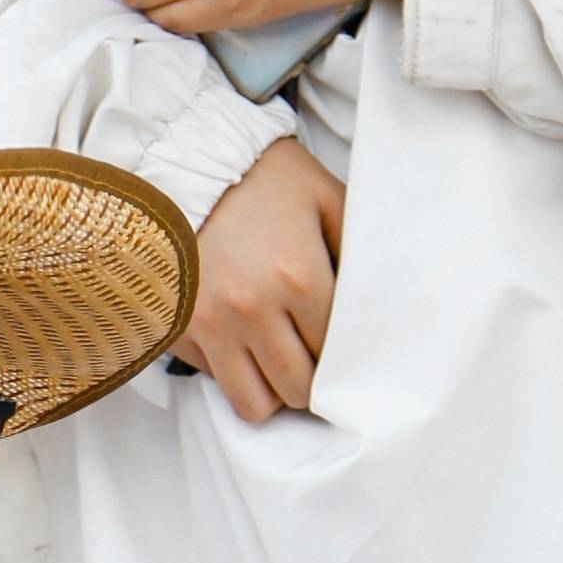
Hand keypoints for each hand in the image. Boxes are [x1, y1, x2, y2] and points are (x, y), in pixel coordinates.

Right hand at [187, 137, 344, 420]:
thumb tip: (386, 301)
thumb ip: (359, 250)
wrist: (183, 158)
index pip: (337, 356)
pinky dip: (229, 369)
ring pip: (254, 404)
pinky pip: (213, 378)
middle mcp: (254, 310)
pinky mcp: (176, 327)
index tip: (344, 350)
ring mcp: (210, 323)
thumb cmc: (263, 177)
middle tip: (313, 360)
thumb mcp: (325, 197)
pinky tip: (238, 337)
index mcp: (300, 278)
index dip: (346, 358)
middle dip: (312, 381)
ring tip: (277, 362)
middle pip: (299, 391)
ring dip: (272, 390)